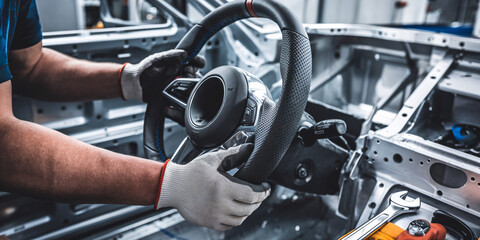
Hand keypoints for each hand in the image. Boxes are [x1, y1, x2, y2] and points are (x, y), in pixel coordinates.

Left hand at [120, 49, 204, 101]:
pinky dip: (184, 100)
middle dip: (194, 75)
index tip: (199, 63)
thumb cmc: (144, 69)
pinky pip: (184, 100)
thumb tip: (184, 53)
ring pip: (192, 88)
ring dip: (191, 88)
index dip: (198, 62)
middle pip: (196, 76)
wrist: (135, 84)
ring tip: (185, 85)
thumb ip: (170, 55)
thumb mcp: (157, 59)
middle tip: (187, 73)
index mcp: (178, 64)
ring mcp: (178, 87)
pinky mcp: (175, 97)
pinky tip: (181, 97)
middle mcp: (180, 75)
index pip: (194, 62)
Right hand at [154, 144, 270, 230]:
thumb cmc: (191, 172)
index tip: (266, 188)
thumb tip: (248, 148)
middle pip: (249, 208)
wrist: (172, 186)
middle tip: (260, 195)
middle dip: (258, 202)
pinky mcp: (209, 222)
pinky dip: (235, 220)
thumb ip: (232, 154)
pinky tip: (235, 212)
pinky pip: (228, 226)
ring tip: (249, 203)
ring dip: (248, 211)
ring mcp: (215, 216)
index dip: (263, 193)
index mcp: (223, 188)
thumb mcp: (213, 159)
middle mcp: (220, 204)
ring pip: (240, 219)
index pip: (252, 195)